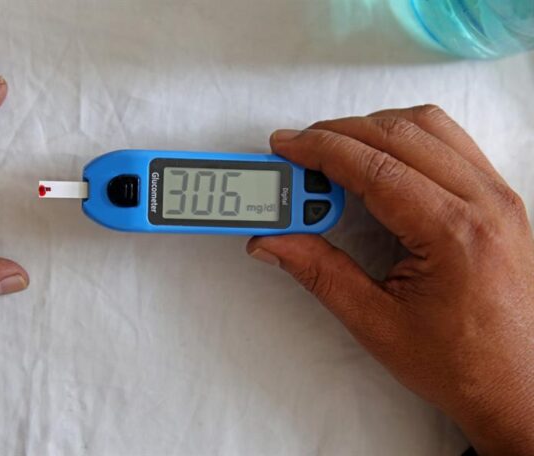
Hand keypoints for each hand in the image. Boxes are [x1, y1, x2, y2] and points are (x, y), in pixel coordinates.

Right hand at [248, 106, 533, 454]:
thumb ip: (319, 272)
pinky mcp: (498, 200)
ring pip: (428, 126)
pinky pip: (450, 142)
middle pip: (398, 134)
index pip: (373, 166)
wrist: (519, 387)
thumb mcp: (376, 322)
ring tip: (333, 154)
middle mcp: (484, 203)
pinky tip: (378, 162)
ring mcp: (497, 197)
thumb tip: (273, 241)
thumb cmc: (462, 365)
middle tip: (297, 152)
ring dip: (373, 130)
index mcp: (454, 233)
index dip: (320, 149)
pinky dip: (405, 139)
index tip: (285, 147)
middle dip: (337, 133)